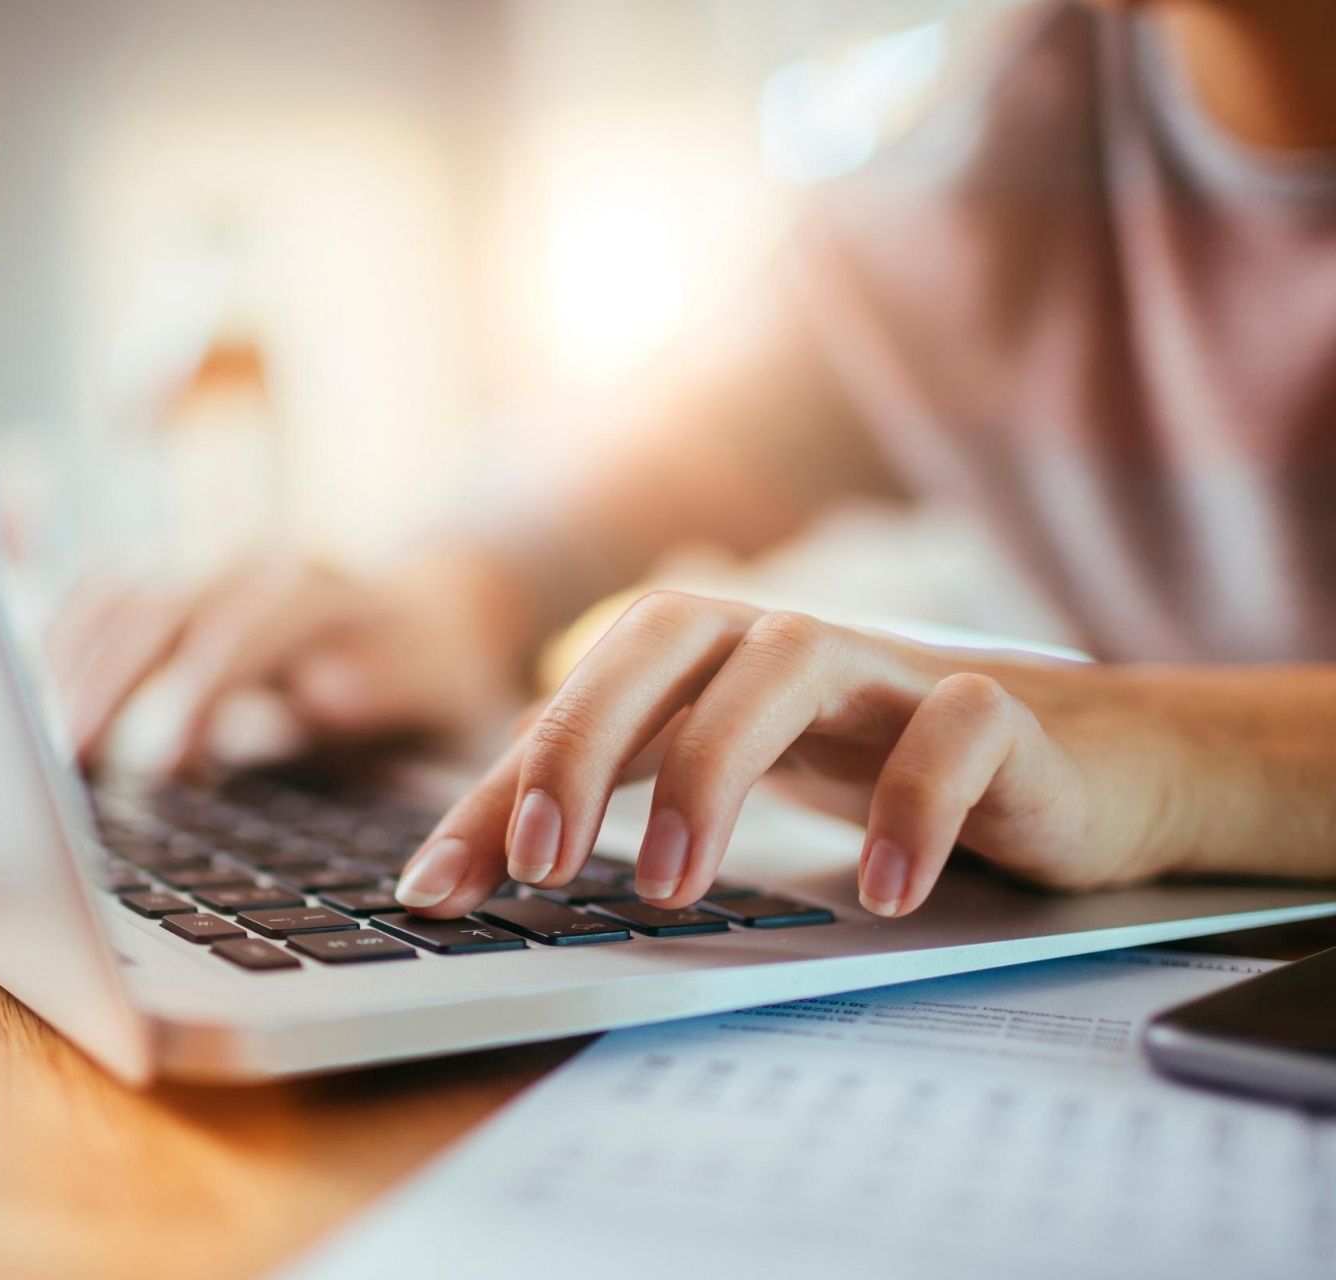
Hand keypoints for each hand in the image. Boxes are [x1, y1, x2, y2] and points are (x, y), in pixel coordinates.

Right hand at [47, 551, 529, 774]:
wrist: (440, 617)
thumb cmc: (437, 679)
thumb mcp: (436, 693)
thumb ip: (382, 690)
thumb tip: (319, 694)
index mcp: (320, 591)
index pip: (240, 629)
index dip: (196, 693)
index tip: (165, 763)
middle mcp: (254, 570)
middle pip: (158, 609)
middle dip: (108, 683)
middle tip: (66, 762)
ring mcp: (209, 576)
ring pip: (118, 599)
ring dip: (71, 668)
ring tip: (41, 749)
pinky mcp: (178, 597)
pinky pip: (101, 601)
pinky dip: (58, 640)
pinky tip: (23, 689)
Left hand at [394, 592, 1177, 919]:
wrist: (1091, 762)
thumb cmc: (877, 765)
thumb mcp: (725, 782)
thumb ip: (597, 811)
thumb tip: (443, 874)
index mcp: (713, 659)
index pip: (581, 694)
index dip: (500, 784)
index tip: (436, 890)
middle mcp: (787, 644)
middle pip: (667, 633)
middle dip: (585, 739)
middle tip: (540, 863)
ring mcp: (894, 671)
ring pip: (793, 657)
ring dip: (716, 765)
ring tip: (671, 885)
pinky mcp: (1004, 715)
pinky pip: (959, 728)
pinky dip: (913, 801)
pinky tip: (881, 889)